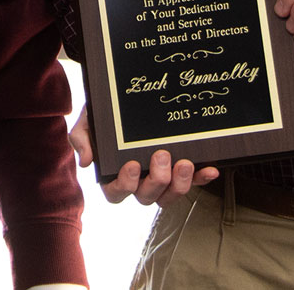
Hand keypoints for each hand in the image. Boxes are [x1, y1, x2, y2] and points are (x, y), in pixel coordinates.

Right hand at [69, 105, 217, 206]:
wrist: (123, 97)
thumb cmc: (102, 114)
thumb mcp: (87, 121)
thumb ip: (81, 139)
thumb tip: (87, 162)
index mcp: (114, 175)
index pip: (116, 193)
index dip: (124, 185)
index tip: (131, 164)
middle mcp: (138, 181)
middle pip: (147, 196)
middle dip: (156, 180)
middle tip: (161, 155)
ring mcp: (161, 177)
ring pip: (170, 195)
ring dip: (180, 184)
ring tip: (185, 163)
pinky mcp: (181, 169)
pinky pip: (194, 181)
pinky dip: (203, 178)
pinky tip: (212, 169)